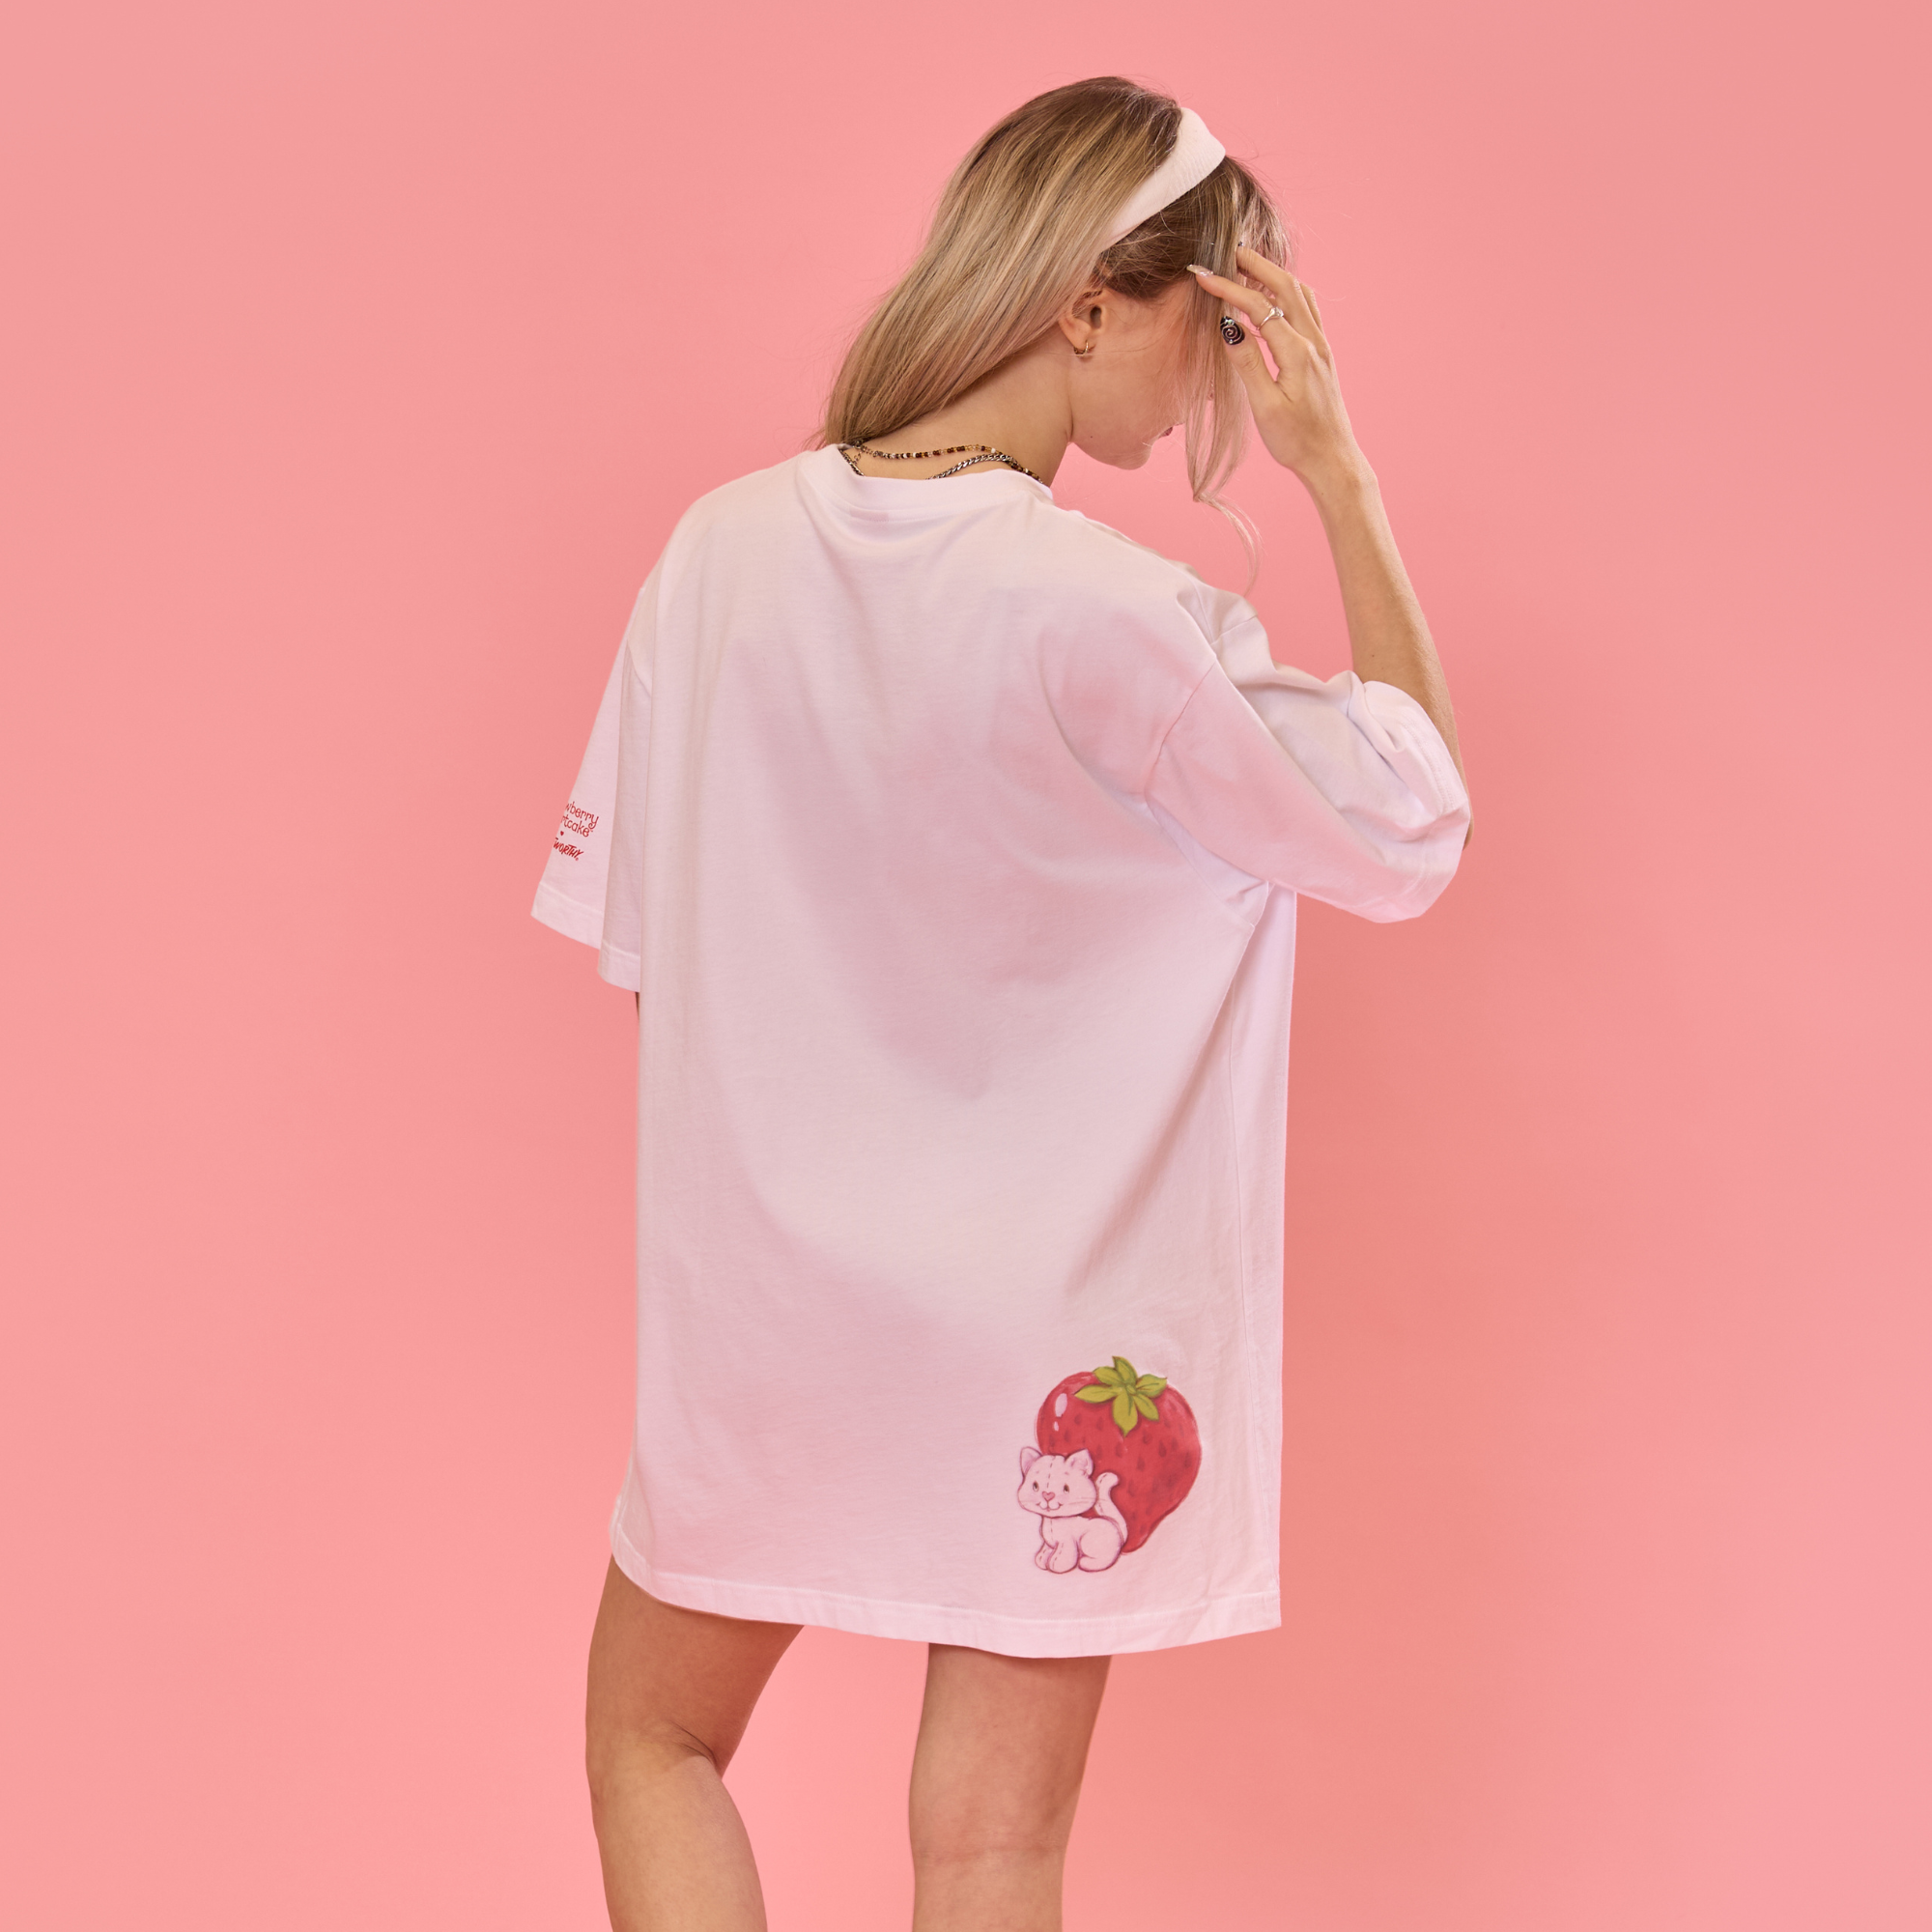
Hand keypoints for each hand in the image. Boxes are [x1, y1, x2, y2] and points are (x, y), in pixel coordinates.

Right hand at [1190, 249, 1366, 493]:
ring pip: (1299, 293)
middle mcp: (1313, 342)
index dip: (1229, 287)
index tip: (1202, 275)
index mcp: (1297, 352)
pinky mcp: (1321, 355)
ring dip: (1272, 274)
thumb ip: (1248, 364)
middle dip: (1255, 264)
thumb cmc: (1297, 441)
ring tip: (1246, 267)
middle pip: (1285, 285)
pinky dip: (1286, 292)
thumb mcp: (1266, 407)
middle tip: (1226, 250)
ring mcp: (1321, 346)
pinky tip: (1272, 298)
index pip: (1259, 306)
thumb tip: (1228, 327)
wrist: (1332, 459)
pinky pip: (1306, 308)